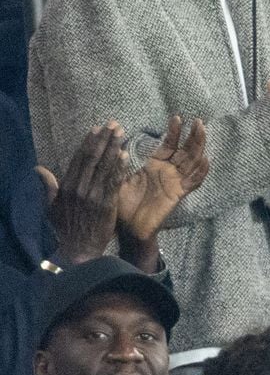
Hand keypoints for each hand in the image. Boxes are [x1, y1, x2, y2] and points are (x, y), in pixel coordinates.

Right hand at [38, 122, 126, 263]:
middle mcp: (79, 188)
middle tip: (114, 124)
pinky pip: (114, 182)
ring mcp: (93, 196)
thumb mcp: (51, 207)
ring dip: (113, 148)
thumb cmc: (65, 228)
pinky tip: (125, 155)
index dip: (89, 142)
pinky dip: (119, 168)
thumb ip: (49, 186)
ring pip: (104, 166)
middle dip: (104, 139)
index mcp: (67, 187)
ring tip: (121, 133)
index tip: (97, 128)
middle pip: (93, 158)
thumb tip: (39, 169)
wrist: (79, 250)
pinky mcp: (106, 204)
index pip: (79, 158)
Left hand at [118, 116, 207, 240]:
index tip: (176, 117)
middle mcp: (168, 172)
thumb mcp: (118, 179)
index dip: (174, 132)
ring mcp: (175, 182)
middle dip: (193, 135)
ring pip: (193, 161)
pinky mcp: (178, 194)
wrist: (128, 228)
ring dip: (198, 146)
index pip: (169, 144)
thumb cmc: (123, 204)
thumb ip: (119, 163)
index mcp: (155, 166)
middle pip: (186, 150)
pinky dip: (201, 171)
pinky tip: (205, 160)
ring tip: (202, 131)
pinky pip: (193, 182)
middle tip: (198, 120)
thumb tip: (115, 145)